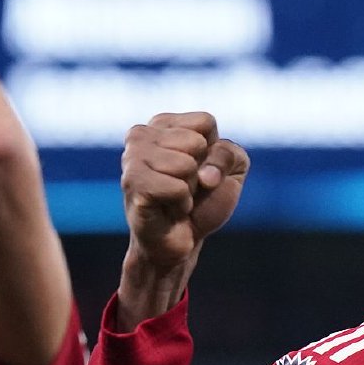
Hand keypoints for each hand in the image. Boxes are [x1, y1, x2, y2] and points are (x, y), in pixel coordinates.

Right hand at [121, 111, 249, 270]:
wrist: (183, 241)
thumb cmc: (203, 201)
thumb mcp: (231, 170)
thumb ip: (229, 154)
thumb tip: (203, 174)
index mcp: (162, 123)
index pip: (205, 122)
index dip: (213, 151)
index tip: (199, 169)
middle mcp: (140, 135)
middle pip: (196, 143)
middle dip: (200, 172)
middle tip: (185, 188)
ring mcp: (132, 158)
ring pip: (186, 164)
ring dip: (190, 190)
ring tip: (175, 199)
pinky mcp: (133, 184)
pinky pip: (177, 188)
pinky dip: (182, 204)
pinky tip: (168, 209)